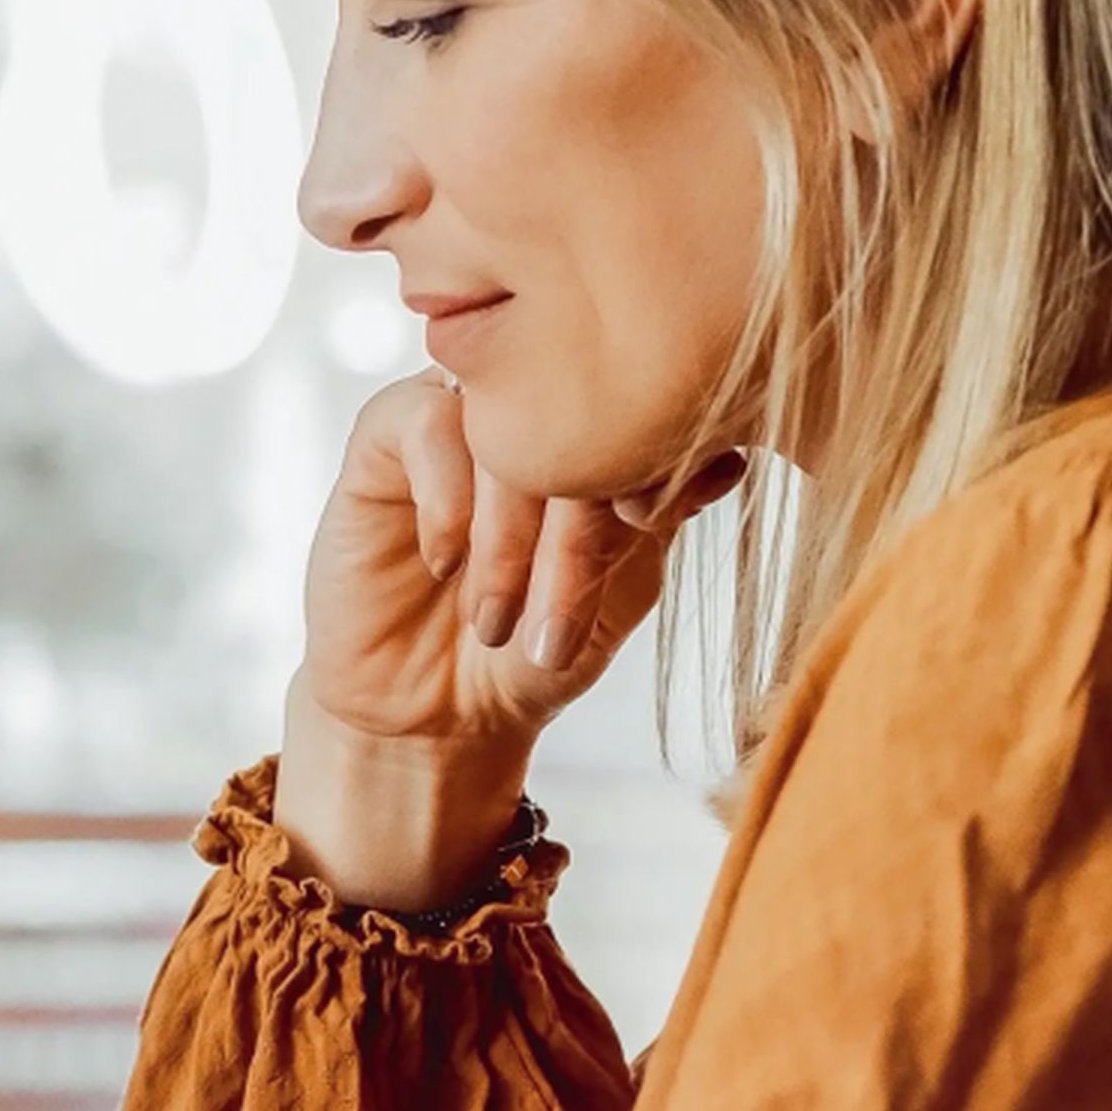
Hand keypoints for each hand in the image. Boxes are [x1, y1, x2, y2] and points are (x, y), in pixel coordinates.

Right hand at [282, 374, 740, 907]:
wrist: (435, 714)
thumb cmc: (534, 653)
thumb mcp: (615, 595)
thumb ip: (658, 523)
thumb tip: (727, 459)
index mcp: (597, 436)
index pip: (641, 397)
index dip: (653, 458)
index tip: (645, 530)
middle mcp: (527, 412)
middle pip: (572, 396)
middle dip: (579, 503)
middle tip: (565, 599)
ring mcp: (457, 417)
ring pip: (496, 407)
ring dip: (508, 514)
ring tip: (497, 611)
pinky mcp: (384, 436)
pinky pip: (422, 420)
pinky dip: (444, 494)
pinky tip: (446, 564)